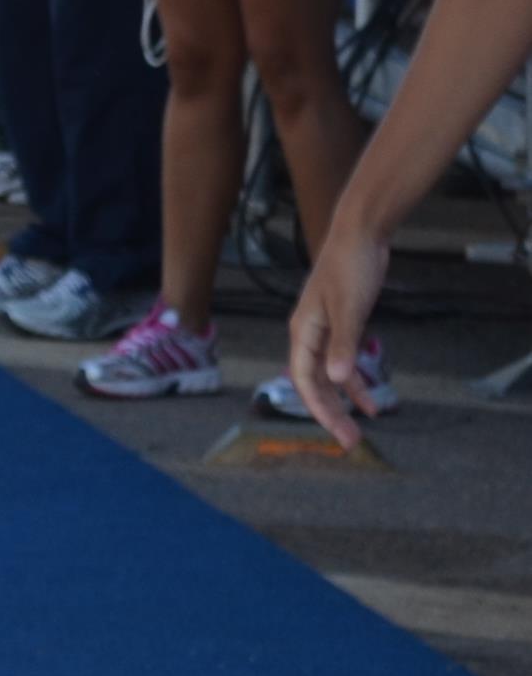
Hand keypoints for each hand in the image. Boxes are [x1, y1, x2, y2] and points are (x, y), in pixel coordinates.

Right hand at [286, 226, 394, 446]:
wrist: (359, 234)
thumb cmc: (350, 266)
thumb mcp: (350, 307)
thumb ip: (343, 344)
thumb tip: (337, 379)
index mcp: (303, 333)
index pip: (306, 381)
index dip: (321, 410)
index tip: (339, 433)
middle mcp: (308, 336)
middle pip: (315, 384)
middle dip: (332, 414)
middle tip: (351, 441)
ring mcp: (324, 332)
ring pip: (329, 377)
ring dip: (345, 402)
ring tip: (363, 426)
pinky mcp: (341, 326)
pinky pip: (343, 363)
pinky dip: (356, 382)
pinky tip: (371, 399)